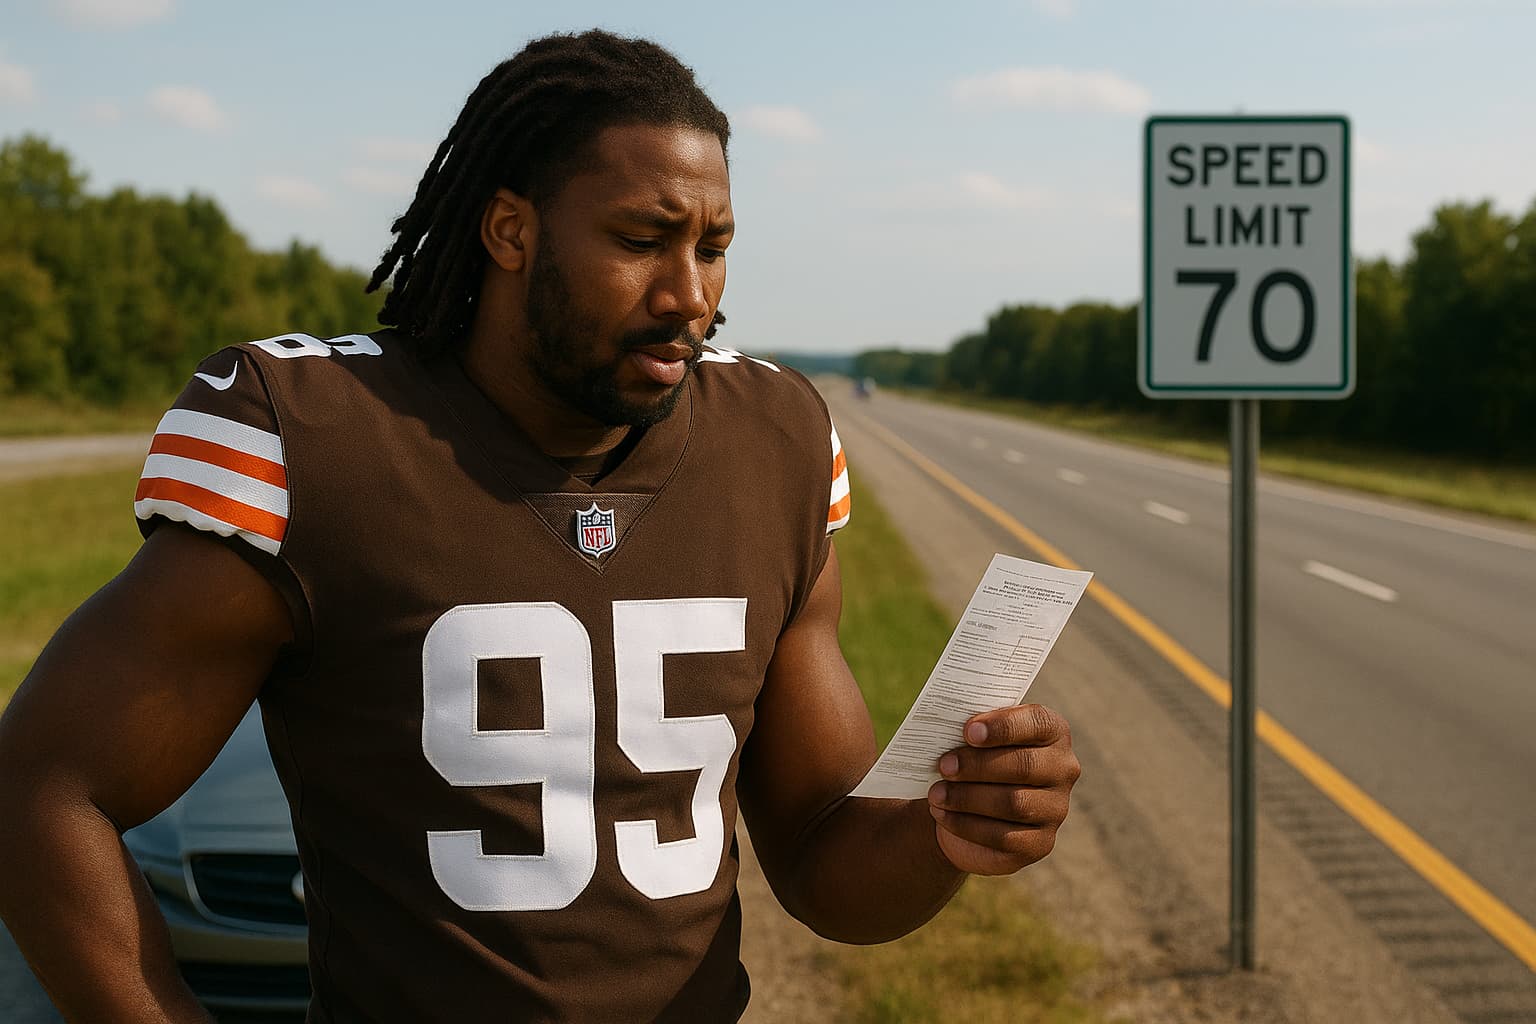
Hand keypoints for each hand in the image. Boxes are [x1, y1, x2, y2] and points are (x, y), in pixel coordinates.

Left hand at [926, 704, 1079, 874]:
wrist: (970, 811)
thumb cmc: (974, 761)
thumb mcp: (974, 740)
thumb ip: (970, 731)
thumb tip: (944, 730)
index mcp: (1052, 733)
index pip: (1039, 723)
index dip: (1004, 726)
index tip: (969, 731)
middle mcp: (1062, 770)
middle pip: (1024, 765)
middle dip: (978, 765)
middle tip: (944, 765)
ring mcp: (1055, 809)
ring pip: (1014, 803)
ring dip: (968, 798)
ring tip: (936, 794)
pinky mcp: (1039, 843)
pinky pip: (1003, 836)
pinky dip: (966, 825)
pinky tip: (942, 814)